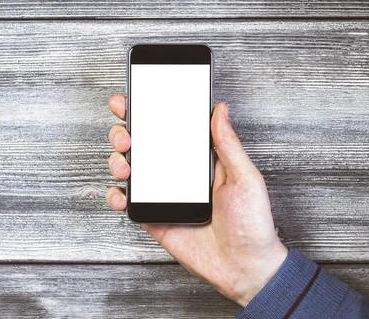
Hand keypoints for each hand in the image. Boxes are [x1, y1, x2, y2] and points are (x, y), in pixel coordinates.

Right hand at [106, 95, 287, 306]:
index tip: (132, 99)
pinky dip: (116, 196)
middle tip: (126, 136)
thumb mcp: (245, 178)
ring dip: (117, 161)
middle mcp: (177, 172)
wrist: (245, 268)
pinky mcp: (153, 216)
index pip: (170, 127)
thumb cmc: (252, 224)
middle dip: (124, 133)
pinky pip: (128, 202)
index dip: (148, 110)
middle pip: (142, 143)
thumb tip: (220, 110)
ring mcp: (163, 194)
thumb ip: (228, 145)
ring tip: (125, 166)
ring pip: (130, 168)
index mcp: (199, 158)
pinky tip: (121, 195)